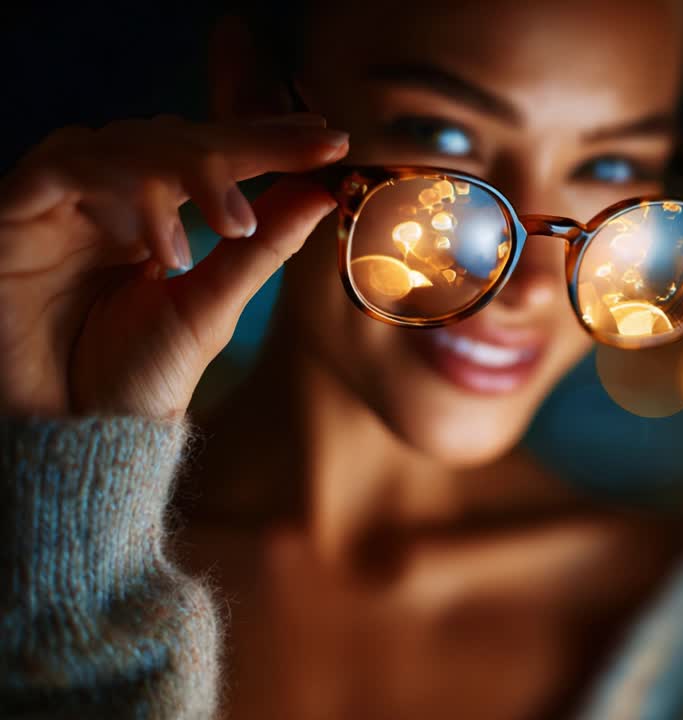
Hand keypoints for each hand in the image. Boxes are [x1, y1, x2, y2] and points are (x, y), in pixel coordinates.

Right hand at [0, 114, 348, 418]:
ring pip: (124, 141)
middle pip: (171, 135)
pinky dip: (124, 193)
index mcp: (148, 212)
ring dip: (189, 168)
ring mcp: (57, 204)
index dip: (267, 140)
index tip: (332, 141)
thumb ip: (261, 247)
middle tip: (309, 152)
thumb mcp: (212, 305)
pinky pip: (64, 168)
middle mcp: (102, 198)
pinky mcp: (12, 214)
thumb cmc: (138, 378)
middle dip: (243, 142)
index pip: (209, 155)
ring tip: (236, 224)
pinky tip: (170, 247)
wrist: (77, 436)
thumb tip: (323, 193)